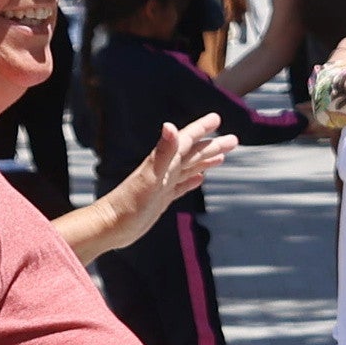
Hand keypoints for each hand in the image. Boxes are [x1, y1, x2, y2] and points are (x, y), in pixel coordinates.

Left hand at [62, 120, 236, 255]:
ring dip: (205, 161)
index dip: (201, 129)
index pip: (187, 141)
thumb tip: (170, 126)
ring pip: (189, 168)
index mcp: (165, 162)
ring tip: (222, 156)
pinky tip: (199, 180)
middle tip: (234, 139)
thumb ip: (162, 152)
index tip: (217, 118)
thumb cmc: (129, 203)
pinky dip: (191, 181)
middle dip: (212, 145)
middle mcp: (165, 170)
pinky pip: (181, 186)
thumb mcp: (150, 177)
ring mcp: (163, 185)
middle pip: (193, 154)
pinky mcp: (161, 199)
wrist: (111, 226)